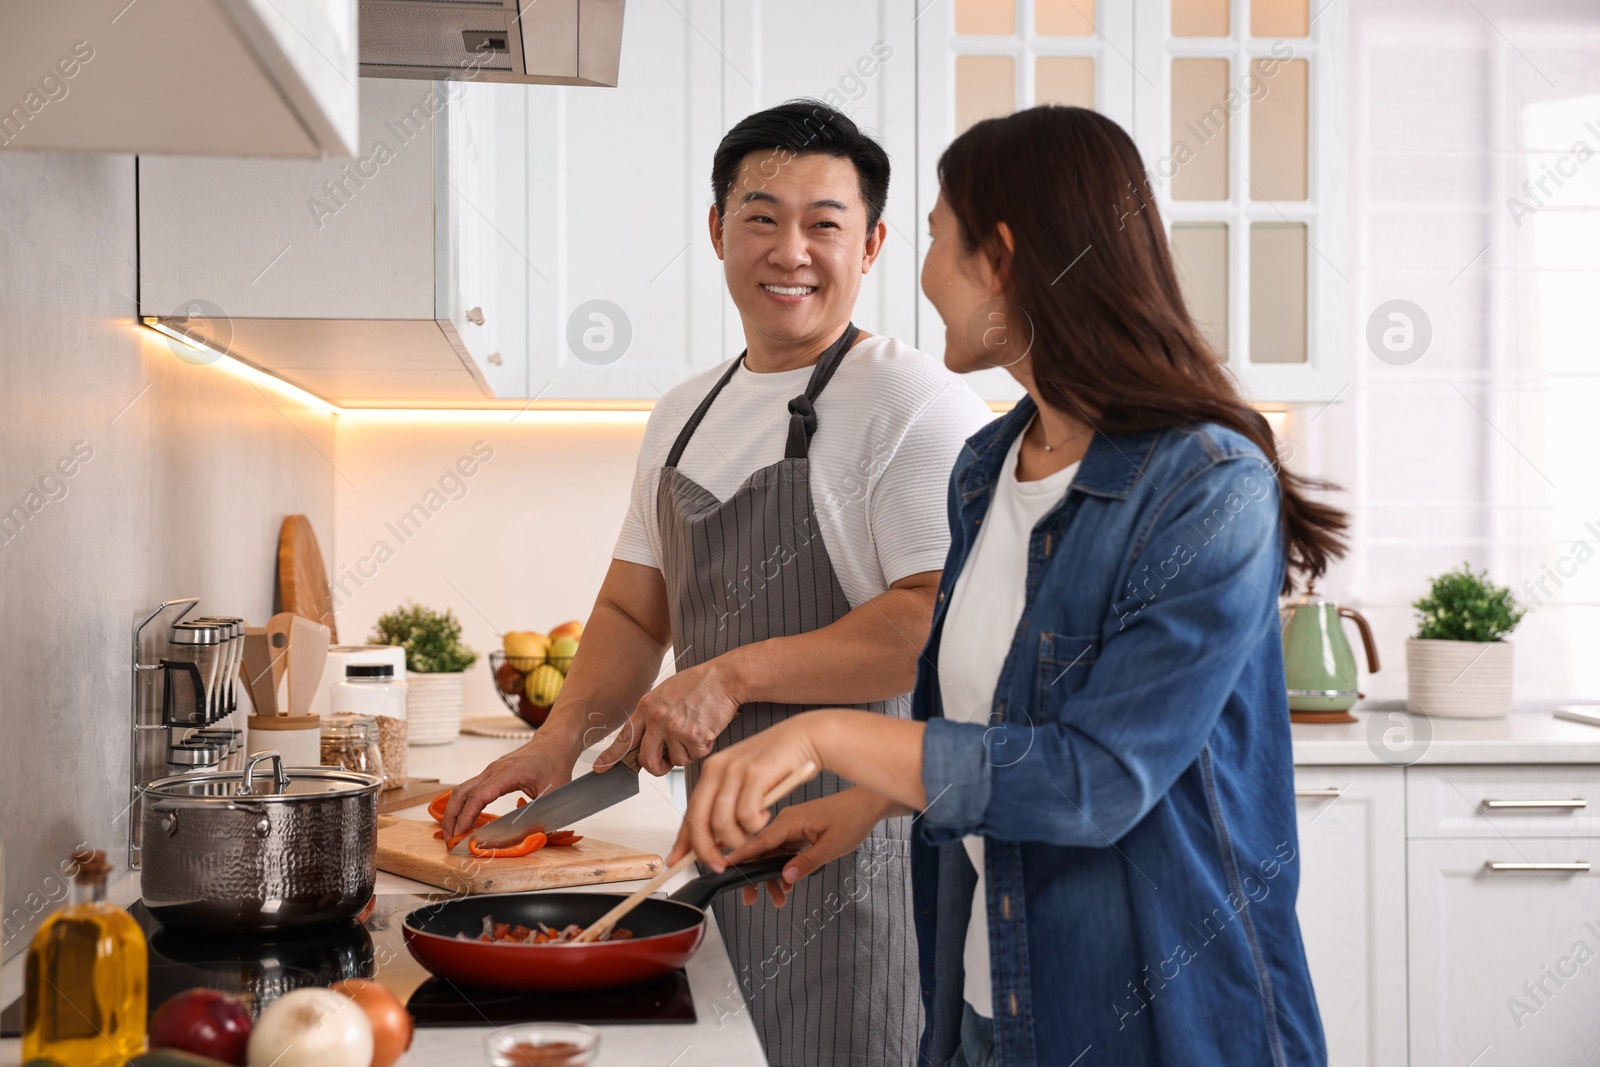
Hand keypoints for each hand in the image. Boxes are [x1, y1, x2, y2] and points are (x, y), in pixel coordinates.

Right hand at [441, 733, 580, 837]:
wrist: (554, 743)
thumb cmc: (555, 764)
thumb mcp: (555, 791)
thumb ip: (545, 814)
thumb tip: (537, 838)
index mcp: (507, 773)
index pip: (479, 795)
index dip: (467, 816)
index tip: (460, 834)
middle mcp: (493, 771)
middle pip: (460, 793)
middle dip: (451, 817)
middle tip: (449, 839)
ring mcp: (490, 772)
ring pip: (461, 791)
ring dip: (454, 812)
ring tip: (453, 834)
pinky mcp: (491, 775)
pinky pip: (470, 790)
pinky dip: (463, 806)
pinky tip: (465, 821)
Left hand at [593, 655, 745, 775]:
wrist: (725, 677)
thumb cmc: (699, 685)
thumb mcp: (666, 694)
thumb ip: (653, 716)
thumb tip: (647, 742)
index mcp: (646, 707)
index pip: (624, 737)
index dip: (611, 756)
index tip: (600, 768)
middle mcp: (657, 718)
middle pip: (647, 760)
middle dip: (658, 767)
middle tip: (667, 763)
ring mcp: (675, 728)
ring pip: (676, 760)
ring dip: (688, 752)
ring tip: (696, 729)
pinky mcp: (694, 736)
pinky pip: (696, 756)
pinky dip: (704, 747)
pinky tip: (707, 728)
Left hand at [666, 712, 833, 870]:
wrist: (804, 737)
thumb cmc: (777, 761)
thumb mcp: (743, 780)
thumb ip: (726, 803)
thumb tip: (712, 838)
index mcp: (711, 769)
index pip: (690, 811)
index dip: (682, 841)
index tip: (677, 860)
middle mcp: (718, 768)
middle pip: (699, 820)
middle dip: (706, 850)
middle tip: (719, 865)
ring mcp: (735, 770)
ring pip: (722, 823)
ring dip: (738, 839)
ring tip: (753, 832)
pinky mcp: (755, 774)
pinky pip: (746, 816)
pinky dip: (755, 825)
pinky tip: (765, 817)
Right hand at [725, 788, 904, 906]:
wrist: (868, 805)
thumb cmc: (853, 819)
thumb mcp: (833, 846)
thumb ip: (808, 862)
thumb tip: (786, 876)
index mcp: (790, 821)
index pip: (758, 841)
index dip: (739, 856)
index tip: (722, 867)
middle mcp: (786, 822)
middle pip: (761, 852)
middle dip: (755, 876)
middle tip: (750, 899)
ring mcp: (792, 827)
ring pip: (772, 855)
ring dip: (772, 877)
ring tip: (778, 899)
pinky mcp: (798, 832)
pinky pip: (783, 852)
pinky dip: (783, 869)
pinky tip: (788, 885)